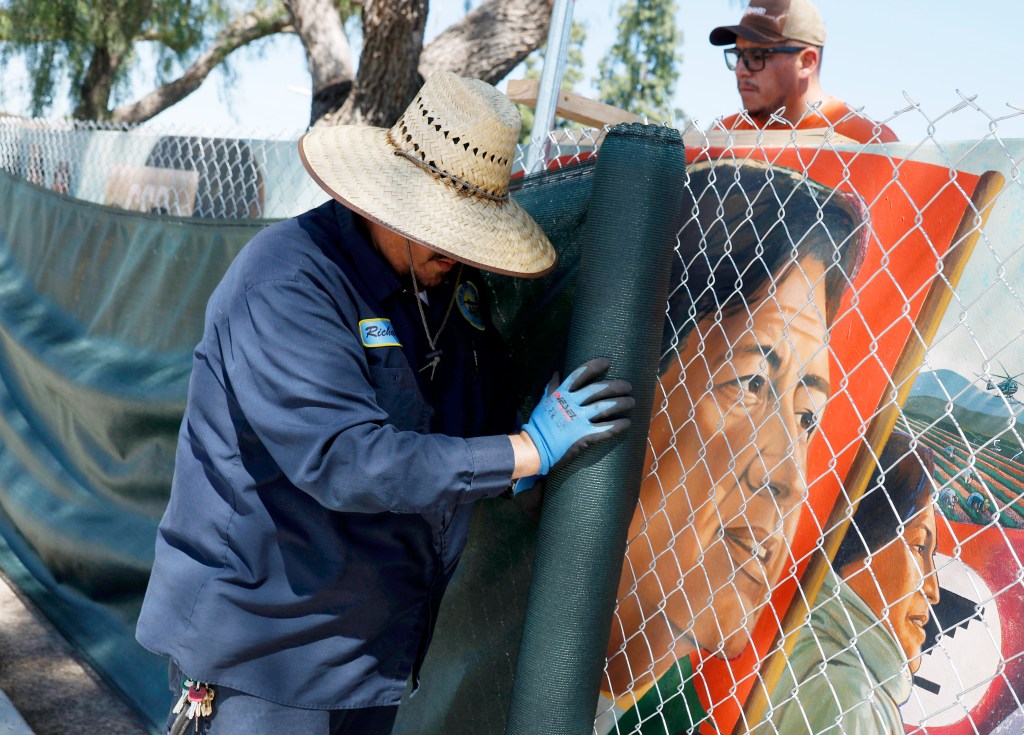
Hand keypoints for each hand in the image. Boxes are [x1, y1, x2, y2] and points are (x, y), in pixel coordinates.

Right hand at [522, 357, 633, 474]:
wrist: (535, 448)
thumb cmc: (538, 425)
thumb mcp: (544, 402)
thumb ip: (552, 387)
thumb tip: (557, 372)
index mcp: (562, 394)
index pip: (580, 374)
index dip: (595, 366)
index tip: (607, 362)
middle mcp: (572, 404)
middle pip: (598, 390)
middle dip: (616, 386)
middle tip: (628, 386)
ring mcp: (579, 419)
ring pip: (605, 407)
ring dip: (621, 403)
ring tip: (631, 402)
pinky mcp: (584, 435)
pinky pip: (606, 429)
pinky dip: (618, 425)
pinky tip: (627, 423)